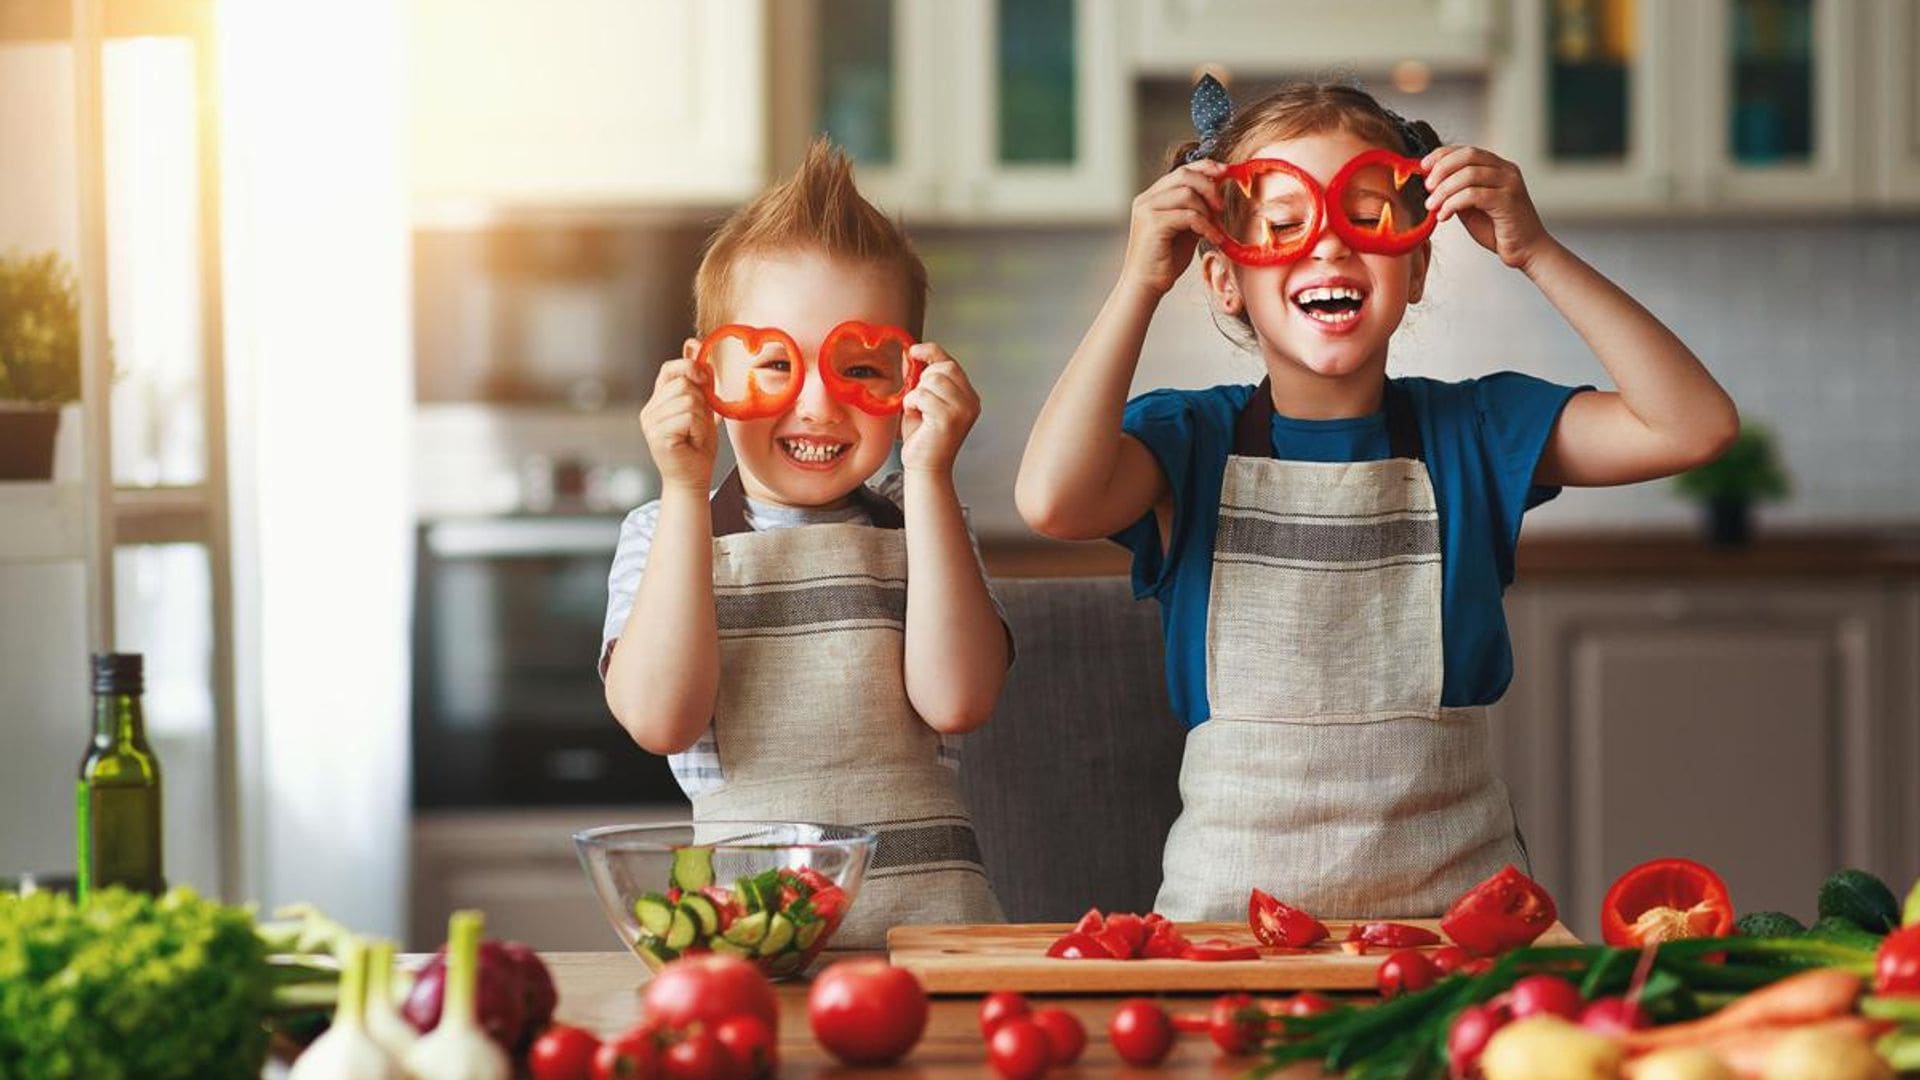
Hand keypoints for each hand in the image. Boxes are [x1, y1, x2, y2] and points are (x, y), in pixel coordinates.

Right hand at [640, 341, 718, 491]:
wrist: (693, 480)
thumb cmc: (697, 448)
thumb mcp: (702, 408)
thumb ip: (699, 381)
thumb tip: (694, 343)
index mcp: (658, 401)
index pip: (669, 369)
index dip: (689, 367)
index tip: (705, 378)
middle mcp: (650, 410)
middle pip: (684, 383)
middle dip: (701, 402)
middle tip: (698, 425)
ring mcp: (651, 423)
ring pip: (689, 400)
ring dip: (701, 419)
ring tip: (694, 435)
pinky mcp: (657, 435)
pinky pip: (688, 417)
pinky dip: (698, 429)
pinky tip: (691, 442)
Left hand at [898, 344, 978, 474]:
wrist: (925, 468)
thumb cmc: (924, 439)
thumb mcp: (923, 402)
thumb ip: (921, 379)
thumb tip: (911, 355)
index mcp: (968, 396)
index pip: (951, 363)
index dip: (931, 352)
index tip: (915, 351)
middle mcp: (971, 402)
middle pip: (944, 368)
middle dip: (923, 378)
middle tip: (918, 399)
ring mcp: (962, 410)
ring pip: (933, 380)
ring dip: (916, 393)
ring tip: (917, 409)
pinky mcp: (949, 419)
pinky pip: (923, 395)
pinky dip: (912, 403)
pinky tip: (916, 416)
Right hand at [1121, 160, 1230, 295]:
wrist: (1146, 285)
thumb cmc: (1165, 260)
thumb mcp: (1186, 229)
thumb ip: (1197, 209)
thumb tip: (1219, 192)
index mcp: (1152, 197)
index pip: (1181, 170)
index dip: (1205, 167)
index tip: (1226, 172)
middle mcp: (1146, 199)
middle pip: (1184, 175)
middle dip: (1209, 186)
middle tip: (1221, 206)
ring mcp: (1147, 210)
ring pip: (1187, 193)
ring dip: (1207, 210)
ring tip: (1215, 227)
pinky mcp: (1153, 224)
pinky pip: (1188, 215)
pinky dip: (1206, 226)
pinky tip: (1213, 237)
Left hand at [1421, 145, 1557, 270]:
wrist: (1526, 251)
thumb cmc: (1498, 230)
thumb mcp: (1471, 207)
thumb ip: (1456, 192)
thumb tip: (1430, 184)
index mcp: (1497, 167)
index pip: (1466, 150)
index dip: (1442, 155)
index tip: (1423, 167)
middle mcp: (1506, 170)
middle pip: (1467, 155)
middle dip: (1441, 169)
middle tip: (1427, 187)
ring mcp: (1509, 183)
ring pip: (1469, 174)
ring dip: (1444, 190)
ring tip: (1432, 206)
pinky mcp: (1508, 200)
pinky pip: (1473, 194)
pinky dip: (1453, 204)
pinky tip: (1444, 216)